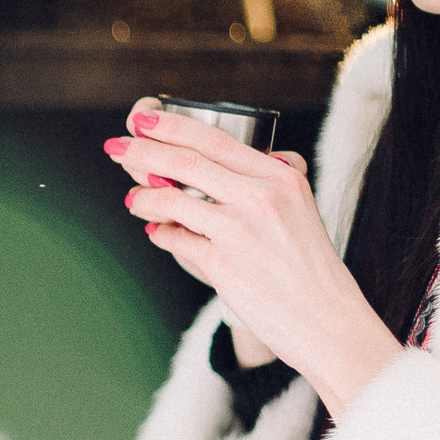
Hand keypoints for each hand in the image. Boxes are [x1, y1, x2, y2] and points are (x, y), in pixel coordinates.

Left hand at [110, 100, 402, 415]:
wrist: (326, 319)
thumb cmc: (310, 265)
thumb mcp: (300, 207)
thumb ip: (266, 178)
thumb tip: (214, 160)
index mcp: (279, 177)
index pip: (213, 140)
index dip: (171, 126)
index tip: (143, 120)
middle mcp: (260, 198)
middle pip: (184, 163)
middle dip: (140, 152)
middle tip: (114, 147)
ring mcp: (239, 231)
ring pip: (172, 201)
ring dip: (143, 198)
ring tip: (134, 200)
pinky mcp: (223, 265)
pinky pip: (176, 240)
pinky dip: (162, 234)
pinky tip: (158, 233)